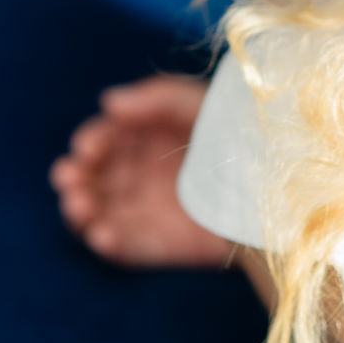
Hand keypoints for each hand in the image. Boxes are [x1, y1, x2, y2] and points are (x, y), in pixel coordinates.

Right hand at [49, 74, 231, 268]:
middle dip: (77, 176)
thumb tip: (109, 101)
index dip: (92, 141)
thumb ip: (158, 96)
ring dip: (82, 210)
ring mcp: (153, 208)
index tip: (86, 146)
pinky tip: (101, 235)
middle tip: (70, 177)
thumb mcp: (199, 103)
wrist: (273, 179)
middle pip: (97, 176)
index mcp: (151, 135)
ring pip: (102, 212)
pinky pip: (129, 246)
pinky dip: (109, 243)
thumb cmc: (237, 129)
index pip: (108, 138)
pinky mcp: (165, 242)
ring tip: (79, 205)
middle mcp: (146, 171)